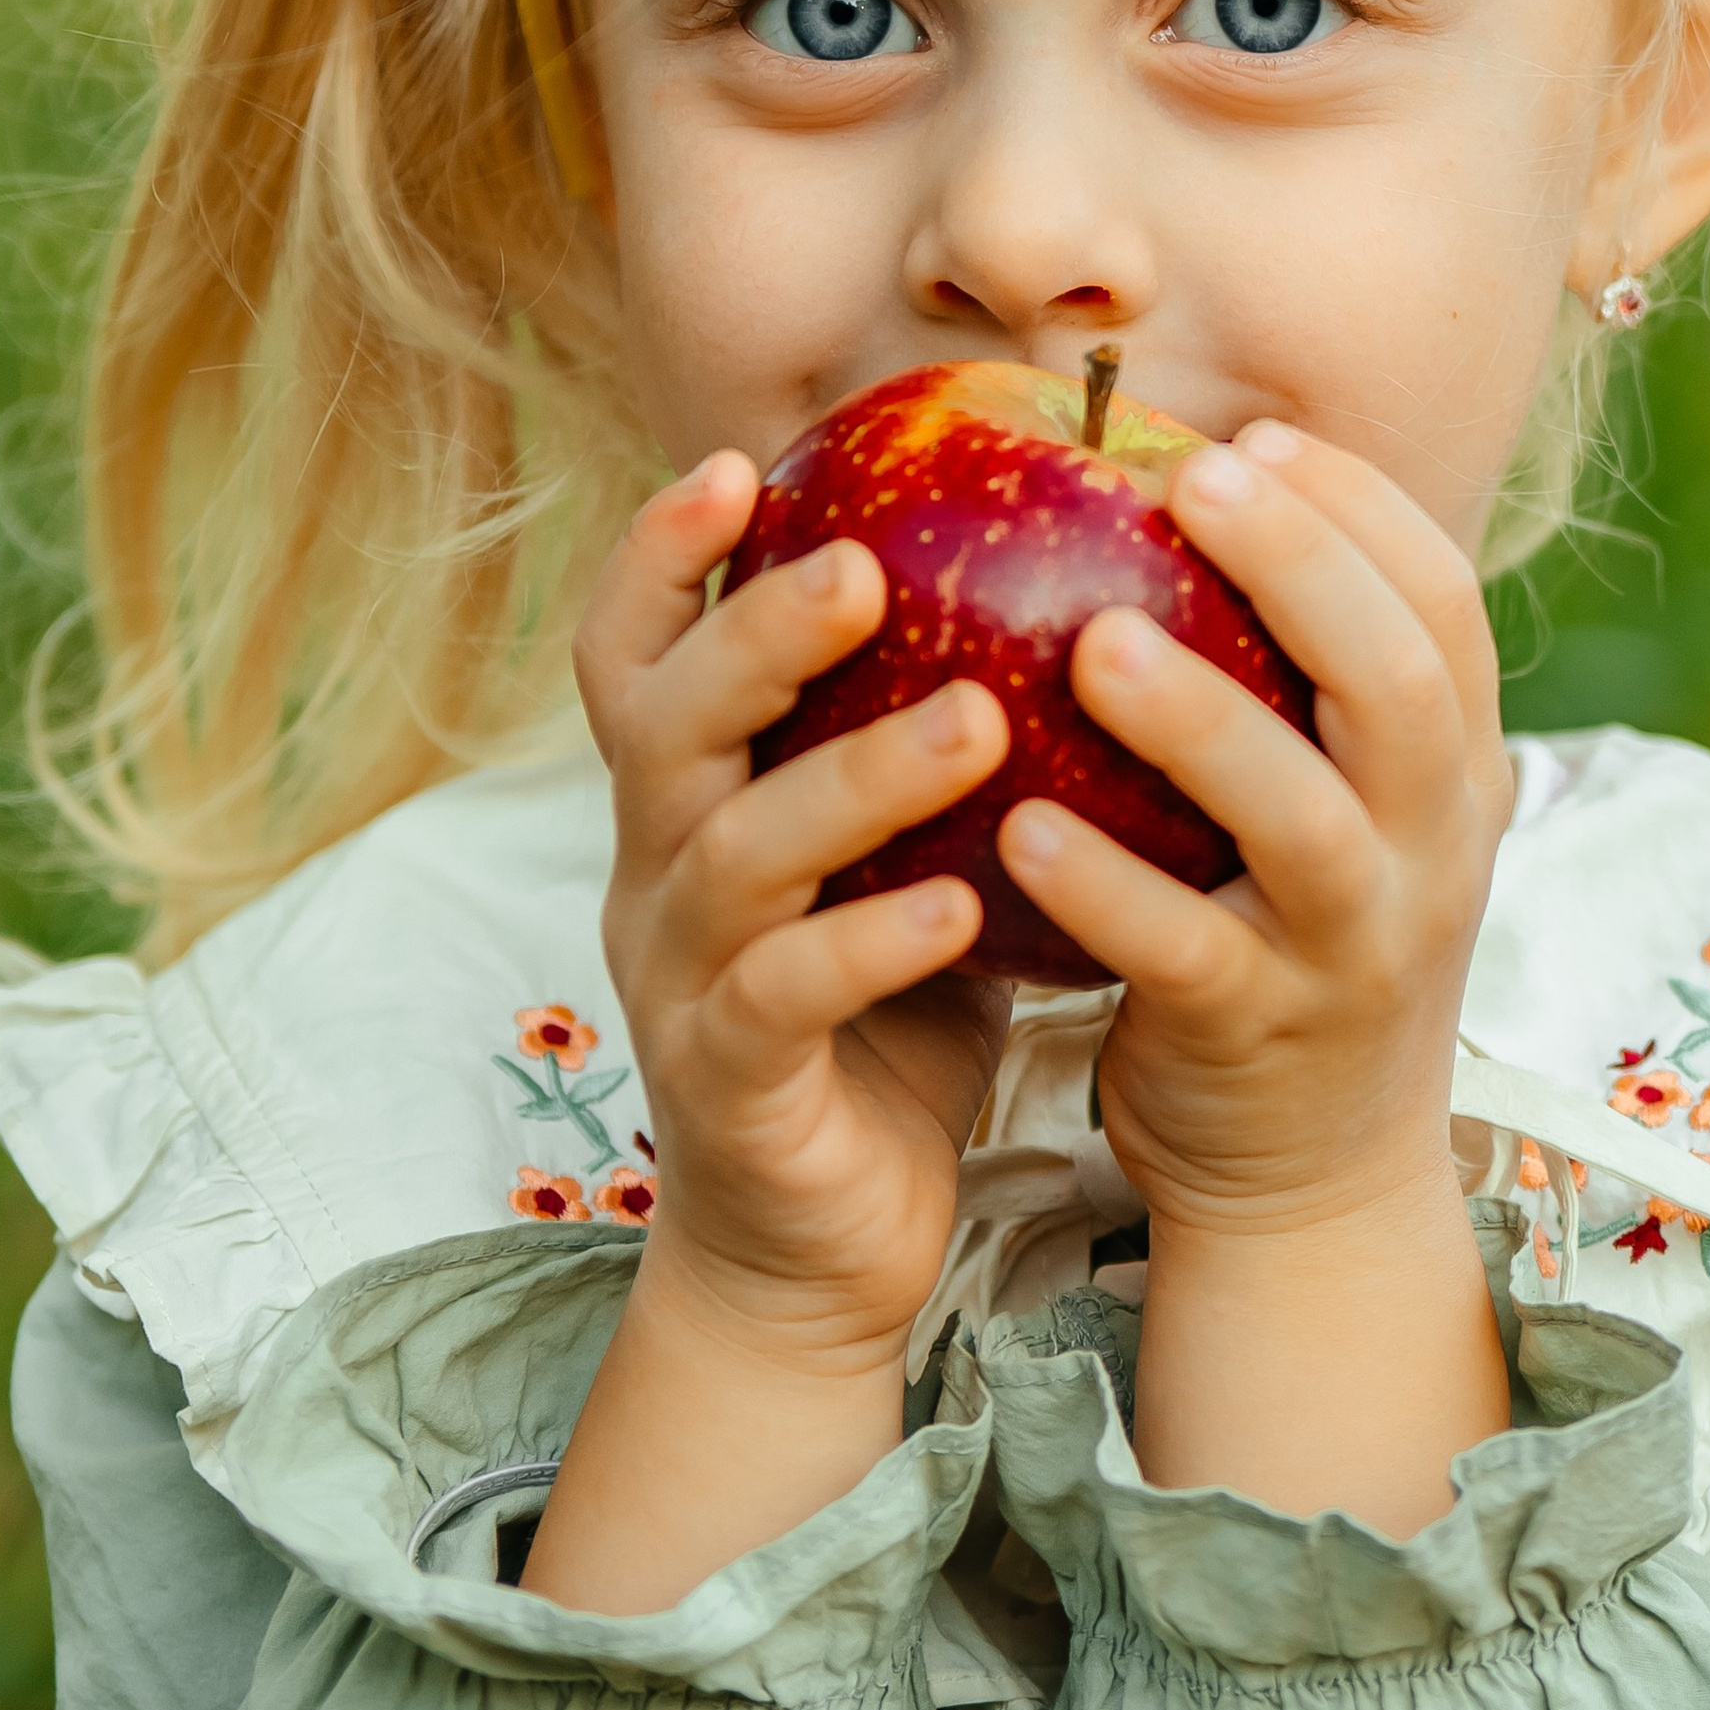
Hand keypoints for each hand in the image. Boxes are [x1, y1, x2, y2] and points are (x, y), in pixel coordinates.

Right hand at [576, 452, 1011, 1370]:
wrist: (817, 1247)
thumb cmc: (883, 1019)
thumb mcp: (901, 853)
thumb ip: (933, 735)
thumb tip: (1076, 579)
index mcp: (687, 805)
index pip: (633, 652)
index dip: (662, 555)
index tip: (739, 461)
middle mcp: (659, 876)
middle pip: (665, 724)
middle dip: (756, 633)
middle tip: (868, 564)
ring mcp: (680, 984)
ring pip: (733, 855)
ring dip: (852, 779)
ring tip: (976, 721)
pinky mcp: (728, 1089)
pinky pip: (783, 1002)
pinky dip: (869, 947)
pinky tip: (963, 911)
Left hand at [994, 423, 1513, 1521]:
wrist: (1312, 1179)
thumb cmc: (1286, 939)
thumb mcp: (1334, 808)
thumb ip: (1288, 680)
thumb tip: (1166, 488)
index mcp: (1452, 769)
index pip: (1443, 605)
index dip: (1361, 508)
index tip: (1255, 436)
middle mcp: (1429, 847)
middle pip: (1397, 680)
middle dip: (1302, 564)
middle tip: (1187, 477)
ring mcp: (1352, 946)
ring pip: (1300, 817)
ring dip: (1199, 718)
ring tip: (1090, 639)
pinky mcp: (1259, 1033)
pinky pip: (1183, 951)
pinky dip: (1106, 888)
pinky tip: (1021, 827)